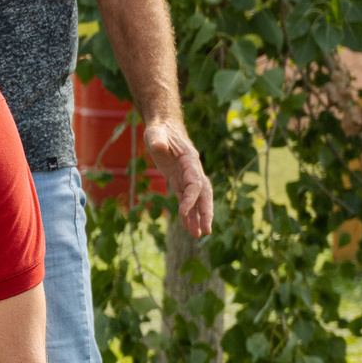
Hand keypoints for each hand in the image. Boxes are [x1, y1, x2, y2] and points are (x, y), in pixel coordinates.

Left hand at [141, 117, 214, 237]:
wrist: (163, 127)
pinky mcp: (178, 180)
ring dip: (197, 216)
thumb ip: (158, 139)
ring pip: (196, 199)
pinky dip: (187, 212)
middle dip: (205, 212)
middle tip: (206, 231)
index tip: (183, 212)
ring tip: (197, 235)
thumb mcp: (155, 133)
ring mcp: (186, 176)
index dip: (191, 198)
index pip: (195, 183)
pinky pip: (184, 198)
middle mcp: (192, 170)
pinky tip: (187, 226)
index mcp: (190, 160)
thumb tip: (157, 144)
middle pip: (203, 194)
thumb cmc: (160, 129)